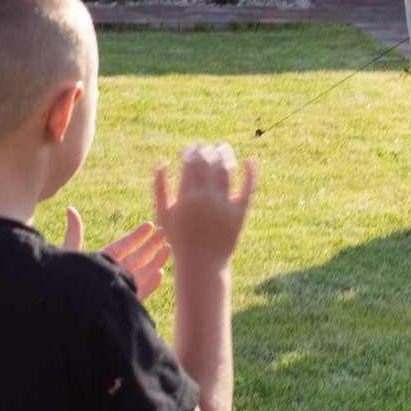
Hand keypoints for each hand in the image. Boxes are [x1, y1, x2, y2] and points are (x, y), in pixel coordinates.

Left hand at [66, 207, 172, 299]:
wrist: (66, 304)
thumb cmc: (64, 277)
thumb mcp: (70, 251)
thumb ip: (74, 232)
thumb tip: (69, 209)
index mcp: (101, 261)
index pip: (123, 245)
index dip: (137, 235)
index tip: (149, 225)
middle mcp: (112, 273)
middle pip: (136, 257)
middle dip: (151, 245)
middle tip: (164, 233)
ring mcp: (119, 287)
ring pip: (142, 273)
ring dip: (156, 261)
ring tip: (168, 249)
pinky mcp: (123, 301)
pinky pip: (140, 292)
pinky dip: (151, 284)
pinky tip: (160, 273)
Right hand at [153, 143, 256, 269]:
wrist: (203, 263)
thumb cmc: (180, 239)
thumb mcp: (164, 214)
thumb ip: (160, 187)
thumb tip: (162, 162)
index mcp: (187, 198)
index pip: (192, 163)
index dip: (191, 151)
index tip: (190, 149)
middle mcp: (207, 199)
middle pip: (209, 163)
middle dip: (206, 150)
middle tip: (205, 147)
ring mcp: (225, 205)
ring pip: (227, 170)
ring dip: (225, 154)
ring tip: (222, 147)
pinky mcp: (240, 212)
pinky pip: (248, 187)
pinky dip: (250, 171)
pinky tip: (248, 160)